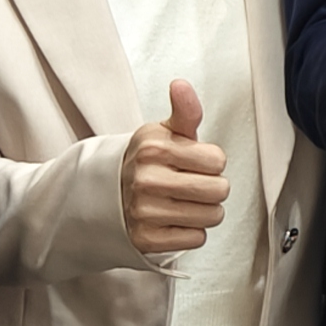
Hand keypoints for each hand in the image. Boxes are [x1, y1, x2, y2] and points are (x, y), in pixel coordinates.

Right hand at [121, 78, 228, 255]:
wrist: (106, 195)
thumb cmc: (145, 162)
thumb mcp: (163, 132)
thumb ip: (184, 111)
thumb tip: (181, 85)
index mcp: (154, 148)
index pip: (218, 160)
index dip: (210, 162)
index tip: (192, 162)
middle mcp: (148, 180)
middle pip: (220, 190)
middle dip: (212, 188)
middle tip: (190, 184)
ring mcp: (146, 211)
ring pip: (212, 216)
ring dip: (203, 211)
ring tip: (182, 202)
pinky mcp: (148, 239)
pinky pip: (196, 239)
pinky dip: (190, 232)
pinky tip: (173, 220)